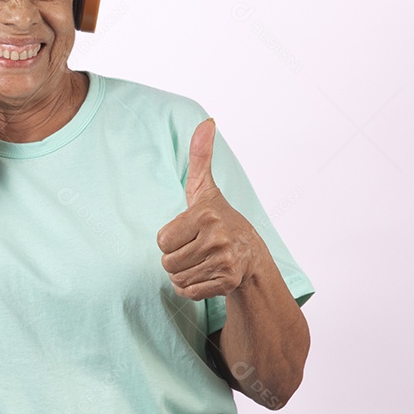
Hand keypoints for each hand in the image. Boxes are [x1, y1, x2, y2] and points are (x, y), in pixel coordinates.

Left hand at [157, 119, 267, 300]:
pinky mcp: (227, 282)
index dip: (170, 238)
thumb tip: (207, 122)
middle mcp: (217, 237)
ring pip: (176, 277)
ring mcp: (224, 262)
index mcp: (206, 213)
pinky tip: (205, 274)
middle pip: (167, 261)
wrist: (251, 254)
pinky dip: (190, 287)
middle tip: (195, 248)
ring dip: (182, 273)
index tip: (189, 232)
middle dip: (175, 257)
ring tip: (200, 260)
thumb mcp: (205, 188)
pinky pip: (188, 291)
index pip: (162, 240)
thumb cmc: (220, 218)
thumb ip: (200, 156)